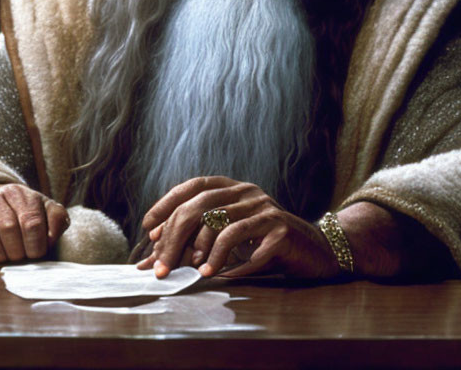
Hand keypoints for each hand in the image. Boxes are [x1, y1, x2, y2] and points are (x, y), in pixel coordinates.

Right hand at [0, 183, 69, 262]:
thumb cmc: (26, 215)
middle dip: (16, 251)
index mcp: (21, 194)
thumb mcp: (46, 212)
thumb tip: (50, 238)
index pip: (30, 221)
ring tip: (5, 262)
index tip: (37, 256)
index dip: (35, 244)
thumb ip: (57, 220)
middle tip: (21, 261)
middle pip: (8, 228)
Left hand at [135, 176, 340, 279]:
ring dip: (202, 251)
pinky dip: (228, 260)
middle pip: (201, 206)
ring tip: (193, 272)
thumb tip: (146, 266)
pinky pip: (248, 243)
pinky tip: (217, 275)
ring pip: (222, 223)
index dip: (168, 203)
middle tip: (161, 267)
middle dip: (176, 237)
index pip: (194, 185)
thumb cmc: (263, 248)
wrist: (314, 253)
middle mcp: (248, 192)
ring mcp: (265, 208)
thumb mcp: (225, 244)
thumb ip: (189, 248)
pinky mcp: (280, 229)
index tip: (149, 230)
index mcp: (233, 189)